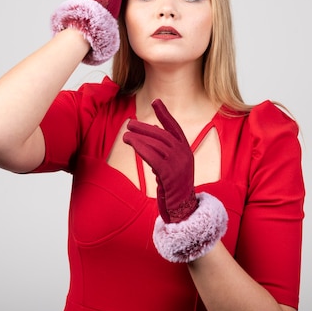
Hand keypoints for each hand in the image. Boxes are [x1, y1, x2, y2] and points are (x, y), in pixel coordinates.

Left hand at [123, 99, 198, 222]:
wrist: (182, 208)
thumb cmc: (174, 188)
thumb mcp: (172, 166)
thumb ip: (165, 151)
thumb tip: (151, 136)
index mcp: (185, 150)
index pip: (174, 127)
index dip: (164, 114)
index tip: (155, 101)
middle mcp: (184, 154)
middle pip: (162, 134)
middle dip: (144, 127)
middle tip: (129, 123)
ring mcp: (178, 164)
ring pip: (156, 144)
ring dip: (139, 138)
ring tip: (126, 136)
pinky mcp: (169, 174)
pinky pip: (153, 156)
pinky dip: (142, 148)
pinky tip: (132, 144)